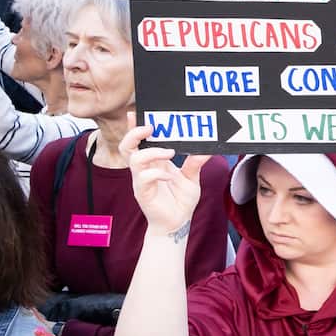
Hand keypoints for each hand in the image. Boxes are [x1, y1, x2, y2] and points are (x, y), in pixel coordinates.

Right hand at [120, 112, 210, 235]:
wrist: (177, 222)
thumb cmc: (180, 200)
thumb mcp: (192, 178)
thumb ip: (195, 163)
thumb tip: (207, 149)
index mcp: (154, 162)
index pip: (140, 141)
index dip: (134, 127)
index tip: (135, 113)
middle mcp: (144, 169)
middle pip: (128, 146)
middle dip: (134, 134)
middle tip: (151, 127)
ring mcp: (141, 181)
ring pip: (134, 160)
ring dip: (151, 152)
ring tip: (170, 152)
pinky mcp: (143, 193)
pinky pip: (143, 179)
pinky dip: (157, 174)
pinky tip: (170, 176)